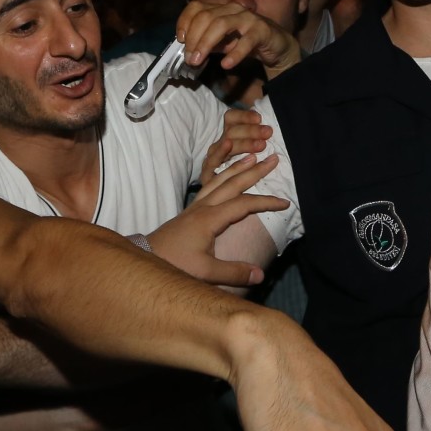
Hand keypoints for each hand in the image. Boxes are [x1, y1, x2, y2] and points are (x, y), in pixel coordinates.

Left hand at [147, 154, 281, 286]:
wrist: (146, 261)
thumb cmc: (174, 265)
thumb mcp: (205, 272)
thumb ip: (233, 273)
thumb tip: (261, 274)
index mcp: (209, 219)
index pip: (244, 204)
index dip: (266, 202)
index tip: (285, 202)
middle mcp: (202, 208)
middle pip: (232, 183)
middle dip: (254, 170)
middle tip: (273, 158)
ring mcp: (194, 208)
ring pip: (219, 180)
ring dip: (236, 167)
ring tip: (251, 156)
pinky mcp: (189, 212)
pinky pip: (209, 185)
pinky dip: (221, 175)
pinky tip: (225, 175)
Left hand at [175, 0, 301, 77]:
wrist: (276, 45)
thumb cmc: (245, 41)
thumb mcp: (221, 42)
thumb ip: (205, 43)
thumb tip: (186, 51)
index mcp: (220, 9)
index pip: (196, 7)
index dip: (184, 22)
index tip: (180, 40)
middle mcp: (232, 9)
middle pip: (206, 17)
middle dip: (194, 39)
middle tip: (189, 59)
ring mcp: (247, 18)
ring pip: (221, 24)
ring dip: (206, 43)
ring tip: (199, 61)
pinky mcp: (261, 30)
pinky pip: (246, 41)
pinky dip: (234, 53)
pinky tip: (226, 64)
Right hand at [197, 108, 273, 188]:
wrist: (219, 201)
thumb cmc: (245, 177)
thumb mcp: (250, 157)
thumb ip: (259, 144)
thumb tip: (273, 133)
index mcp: (228, 136)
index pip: (231, 118)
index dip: (244, 115)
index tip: (259, 117)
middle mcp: (219, 144)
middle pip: (232, 131)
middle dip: (251, 130)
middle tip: (268, 133)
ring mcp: (212, 158)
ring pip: (226, 143)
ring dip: (244, 142)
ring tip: (261, 145)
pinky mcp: (206, 173)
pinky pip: (212, 160)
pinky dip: (221, 151)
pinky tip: (230, 146)